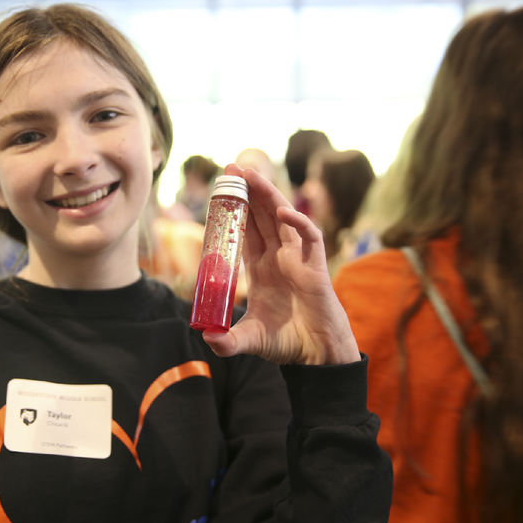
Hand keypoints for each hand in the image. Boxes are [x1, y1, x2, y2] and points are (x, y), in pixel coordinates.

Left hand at [202, 165, 359, 364]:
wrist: (317, 355)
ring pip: (281, 218)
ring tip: (251, 174)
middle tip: (231, 167)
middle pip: (260, 216)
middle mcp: (278, 258)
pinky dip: (299, 223)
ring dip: (268, 195)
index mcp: (260, 269)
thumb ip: (228, 340)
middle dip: (247, 191)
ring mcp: (297, 259)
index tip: (218, 190)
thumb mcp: (250, 340)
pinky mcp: (315, 266)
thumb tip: (205, 336)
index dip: (233, 210)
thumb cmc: (287, 342)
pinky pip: (309, 238)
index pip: (244, 231)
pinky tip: (283, 213)